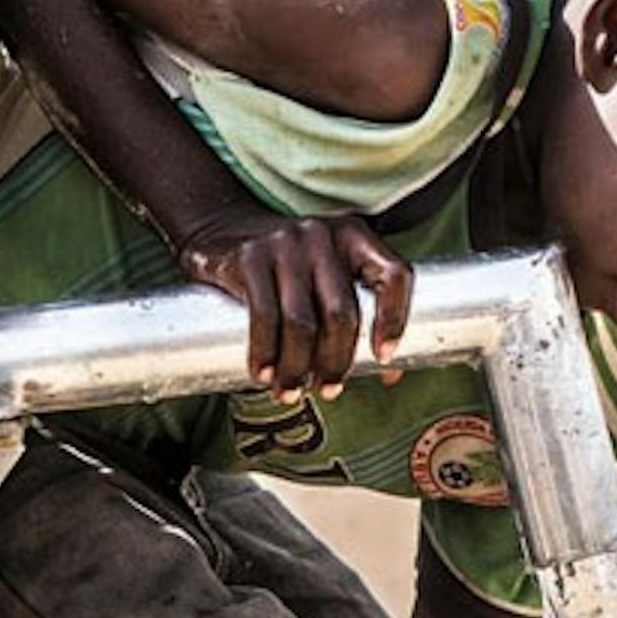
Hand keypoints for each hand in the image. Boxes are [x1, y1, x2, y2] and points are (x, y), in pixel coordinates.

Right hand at [174, 207, 411, 399]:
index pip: (393, 275)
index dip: (395, 320)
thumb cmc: (287, 265)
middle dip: (336, 362)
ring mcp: (284, 244)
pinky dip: (265, 354)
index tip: (382, 357)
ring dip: (297, 367)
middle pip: (341, 312)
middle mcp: (321, 235)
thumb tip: (391, 375)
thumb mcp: (326, 270)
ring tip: (290, 391)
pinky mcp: (249, 258)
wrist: (221, 226)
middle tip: (328, 390)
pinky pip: (263, 316)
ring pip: (301, 322)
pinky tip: (264, 375)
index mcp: (353, 237)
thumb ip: (357, 309)